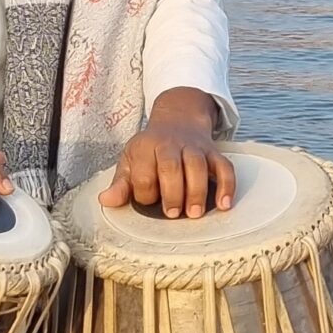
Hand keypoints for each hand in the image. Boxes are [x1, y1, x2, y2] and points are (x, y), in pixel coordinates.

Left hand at [102, 89, 236, 219]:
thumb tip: (106, 201)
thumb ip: (121, 183)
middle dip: (173, 193)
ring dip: (197, 191)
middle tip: (173, 214)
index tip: (148, 202)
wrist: (178, 119)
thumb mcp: (131, 160)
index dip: (145, 193)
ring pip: (197, 165)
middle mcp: (170, 144)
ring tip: (195, 213)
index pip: (144, 173)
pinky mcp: (213, 152)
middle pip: (171, 167)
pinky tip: (224, 204)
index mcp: (145, 147)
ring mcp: (194, 147)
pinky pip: (224, 166)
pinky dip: (227, 185)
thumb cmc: (151, 148)